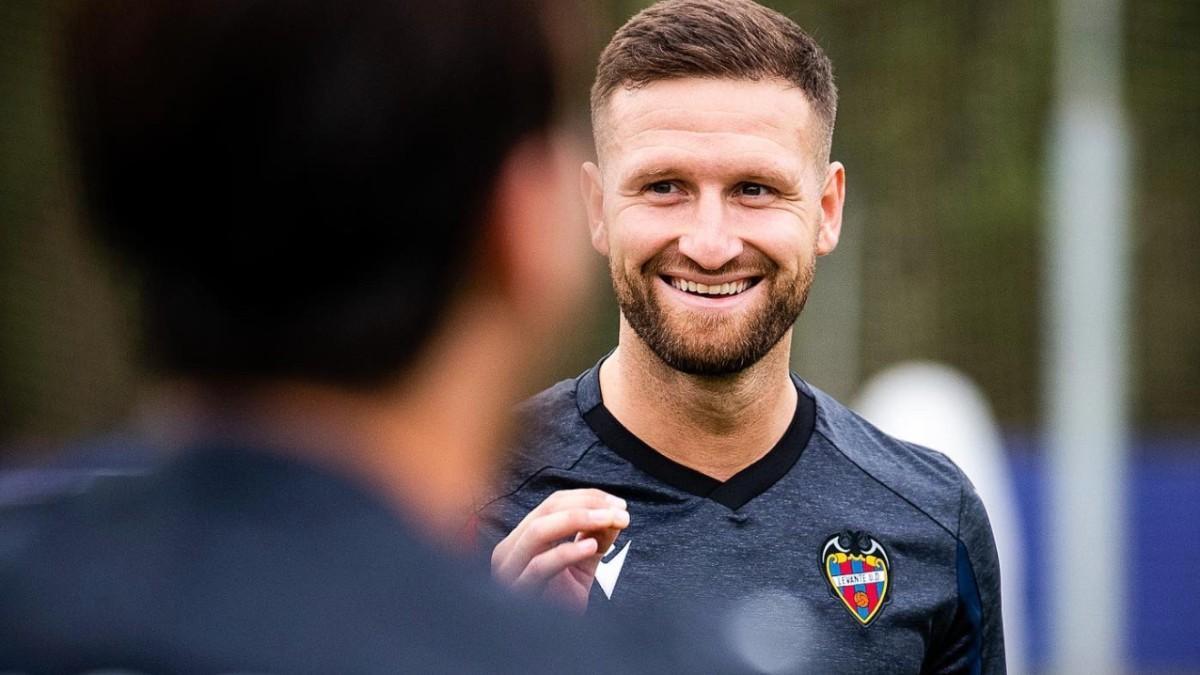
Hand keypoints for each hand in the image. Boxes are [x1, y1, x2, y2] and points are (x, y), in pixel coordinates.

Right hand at [490, 488, 628, 612]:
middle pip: (547, 510)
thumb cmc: (560, 605)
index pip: (554, 503)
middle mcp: (510, 550)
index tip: (619, 504)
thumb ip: (595, 538)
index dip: (589, 497)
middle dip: (588, 505)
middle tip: (619, 511)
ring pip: (539, 531)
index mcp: (522, 539)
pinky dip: (567, 552)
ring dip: (580, 519)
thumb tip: (616, 513)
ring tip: (610, 521)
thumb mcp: (582, 565)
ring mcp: (510, 570)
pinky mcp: (518, 592)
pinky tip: (591, 547)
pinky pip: (540, 566)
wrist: (549, 644)